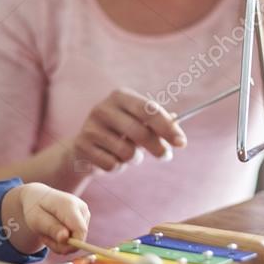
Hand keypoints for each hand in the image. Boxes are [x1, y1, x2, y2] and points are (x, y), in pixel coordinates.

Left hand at [16, 183, 89, 254]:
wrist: (38, 196)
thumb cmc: (35, 208)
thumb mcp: (36, 219)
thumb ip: (51, 228)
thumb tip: (65, 238)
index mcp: (69, 205)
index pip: (80, 231)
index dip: (70, 244)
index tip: (52, 244)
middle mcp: (81, 207)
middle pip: (79, 238)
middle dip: (61, 245)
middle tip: (43, 237)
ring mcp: (85, 213)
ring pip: (78, 240)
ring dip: (61, 242)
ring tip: (48, 231)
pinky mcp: (85, 218)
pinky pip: (77, 238)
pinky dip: (64, 239)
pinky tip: (55, 230)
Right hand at [70, 87, 185, 173]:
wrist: (85, 148)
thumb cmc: (119, 133)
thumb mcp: (137, 123)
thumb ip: (156, 125)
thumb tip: (177, 129)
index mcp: (120, 96)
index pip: (148, 110)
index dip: (167, 127)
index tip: (182, 142)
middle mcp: (103, 108)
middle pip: (140, 132)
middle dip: (157, 147)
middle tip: (166, 156)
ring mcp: (90, 126)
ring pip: (126, 152)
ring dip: (133, 158)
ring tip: (127, 154)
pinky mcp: (82, 146)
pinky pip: (112, 164)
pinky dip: (117, 167)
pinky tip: (110, 159)